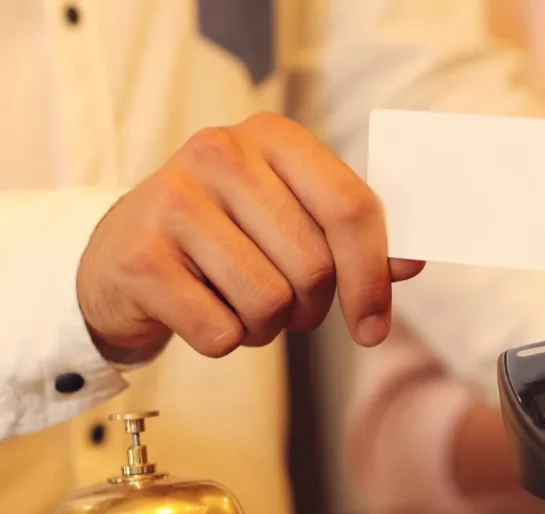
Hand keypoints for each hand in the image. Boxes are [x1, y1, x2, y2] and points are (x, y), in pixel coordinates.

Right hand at [78, 112, 425, 363]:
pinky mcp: (139, 257)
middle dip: (312, 308)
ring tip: (241, 305)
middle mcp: (220, 152)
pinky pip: (221, 332)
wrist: (124, 258)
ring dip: (267, 327)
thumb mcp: (297, 222)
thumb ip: (358, 239)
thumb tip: (413, 262)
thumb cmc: (232, 239)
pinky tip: (202, 311)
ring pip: (269, 302)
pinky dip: (225, 340)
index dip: (373, 277)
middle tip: (287, 305)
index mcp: (275, 136)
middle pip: (314, 266)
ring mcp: (172, 199)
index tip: (375, 328)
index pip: (353, 208)